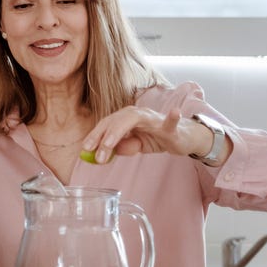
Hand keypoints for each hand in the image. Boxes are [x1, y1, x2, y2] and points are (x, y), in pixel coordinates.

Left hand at [82, 107, 217, 163]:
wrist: (182, 138)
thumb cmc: (156, 138)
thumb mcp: (135, 145)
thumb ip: (121, 147)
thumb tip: (104, 153)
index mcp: (126, 118)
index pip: (107, 124)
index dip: (95, 135)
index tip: (85, 149)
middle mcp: (138, 114)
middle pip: (116, 120)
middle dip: (103, 136)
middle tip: (94, 153)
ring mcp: (154, 119)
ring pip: (134, 119)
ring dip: (118, 131)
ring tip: (108, 144)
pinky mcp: (171, 128)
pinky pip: (170, 122)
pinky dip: (172, 118)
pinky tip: (175, 113)